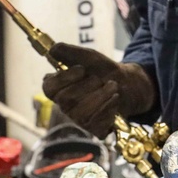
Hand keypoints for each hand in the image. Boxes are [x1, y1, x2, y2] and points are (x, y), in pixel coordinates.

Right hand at [41, 43, 155, 138]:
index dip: (64, 78)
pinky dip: (109, 107)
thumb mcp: (89, 57)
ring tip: (112, 86)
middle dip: (88, 85)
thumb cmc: (104, 70)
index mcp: (60, 88)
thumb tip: (53, 49)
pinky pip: (95, 123)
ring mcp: (79, 119)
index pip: (48, 88)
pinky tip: (115, 98)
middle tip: (100, 78)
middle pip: (66, 100)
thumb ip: (70, 52)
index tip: (81, 69)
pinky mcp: (94, 129)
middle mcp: (66, 105)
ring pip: (81, 113)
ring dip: (101, 95)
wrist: (129, 83)